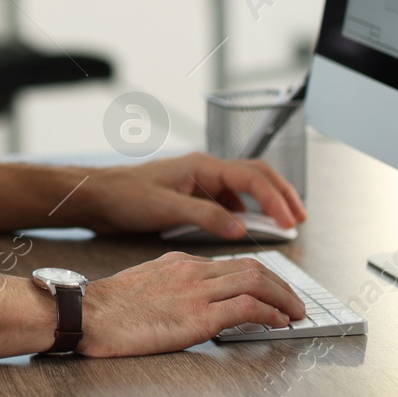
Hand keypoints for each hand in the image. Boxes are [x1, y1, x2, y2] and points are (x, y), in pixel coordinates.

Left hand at [75, 152, 306, 237]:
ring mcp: (199, 182)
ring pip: (244, 188)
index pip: (252, 177)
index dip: (275, 199)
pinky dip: (245, 212)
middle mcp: (205, 170)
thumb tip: (242, 228)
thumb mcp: (166, 209)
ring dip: (265, 203)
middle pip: (256, 175)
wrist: (98, 197)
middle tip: (300, 218)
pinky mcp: (192, 196)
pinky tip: (246, 229)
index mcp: (202, 167)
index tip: (290, 221)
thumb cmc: (125, 197)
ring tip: (282, 224)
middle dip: (281, 194)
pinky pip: (228, 201)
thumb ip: (206, 216)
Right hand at [77, 251, 306, 356]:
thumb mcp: (147, 284)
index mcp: (181, 263)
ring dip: (283, 298)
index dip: (261, 277)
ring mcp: (196, 292)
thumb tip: (195, 299)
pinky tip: (277, 323)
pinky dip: (269, 313)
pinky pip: (246, 308)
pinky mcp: (197, 317)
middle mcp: (193, 271)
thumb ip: (174, 285)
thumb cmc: (109, 307)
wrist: (87, 314)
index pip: (233, 263)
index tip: (274, 291)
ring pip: (256, 282)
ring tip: (295, 314)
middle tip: (295, 302)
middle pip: (252, 268)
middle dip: (281, 285)